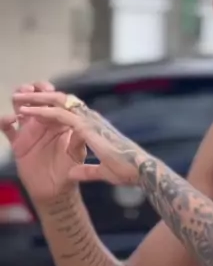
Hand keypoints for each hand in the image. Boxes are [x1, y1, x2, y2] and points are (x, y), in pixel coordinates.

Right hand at [0, 82, 86, 202]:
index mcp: (62, 124)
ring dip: (20, 100)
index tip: (47, 91)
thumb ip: (78, 142)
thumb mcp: (76, 157)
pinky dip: (5, 122)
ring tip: (19, 97)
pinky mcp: (18, 143)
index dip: (52, 96)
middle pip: (38, 101)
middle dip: (35, 91)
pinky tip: (8, 120)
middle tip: (31, 89)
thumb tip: (81, 126)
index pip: (57, 105)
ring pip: (22, 109)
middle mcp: (46, 124)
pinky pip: (8, 129)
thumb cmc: (68, 173)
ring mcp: (30, 132)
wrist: (54, 193)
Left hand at [11, 90, 146, 186]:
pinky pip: (58, 115)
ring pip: (57, 103)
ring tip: (18, 96)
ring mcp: (88, 121)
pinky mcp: (85, 128)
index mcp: (94, 127)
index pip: (69, 112)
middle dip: (41, 97)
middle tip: (22, 94)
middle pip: (61, 101)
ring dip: (36, 99)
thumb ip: (87, 171)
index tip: (34, 108)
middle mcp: (90, 119)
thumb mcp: (102, 172)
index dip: (51, 108)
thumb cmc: (127, 171)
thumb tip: (73, 172)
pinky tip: (27, 111)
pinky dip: (41, 112)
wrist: (140, 171)